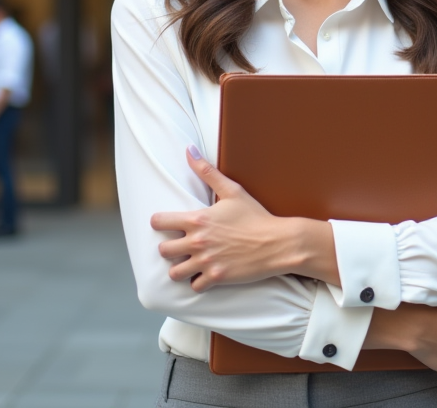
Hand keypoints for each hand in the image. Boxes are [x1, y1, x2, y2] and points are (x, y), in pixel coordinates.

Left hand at [151, 146, 311, 291]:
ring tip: (189, 263)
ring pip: (174, 273)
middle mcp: (198, 241)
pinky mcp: (217, 278)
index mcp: (197, 219)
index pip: (159, 222)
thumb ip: (207, 171)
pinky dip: (197, 282)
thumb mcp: (232, 191)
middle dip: (169, 248)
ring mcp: (206, 261)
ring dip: (180, 268)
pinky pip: (194, 286)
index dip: (160, 223)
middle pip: (162, 250)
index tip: (167, 224)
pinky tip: (205, 274)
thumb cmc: (256, 216)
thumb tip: (189, 150)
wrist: (278, 242)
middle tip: (180, 246)